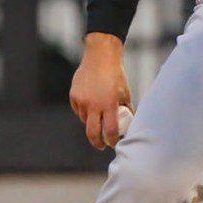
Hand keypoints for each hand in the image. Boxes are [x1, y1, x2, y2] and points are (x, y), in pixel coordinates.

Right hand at [69, 32, 132, 149]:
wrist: (101, 57)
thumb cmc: (116, 75)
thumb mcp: (125, 92)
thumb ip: (126, 109)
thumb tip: (128, 124)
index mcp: (109, 104)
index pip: (110, 131)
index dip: (113, 140)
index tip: (114, 143)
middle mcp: (93, 104)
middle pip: (92, 133)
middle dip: (97, 143)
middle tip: (101, 146)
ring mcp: (82, 100)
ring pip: (85, 120)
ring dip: (91, 122)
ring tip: (99, 112)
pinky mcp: (74, 96)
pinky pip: (78, 110)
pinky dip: (84, 111)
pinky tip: (91, 102)